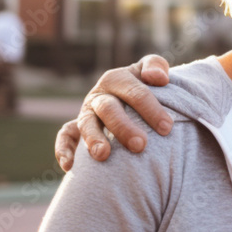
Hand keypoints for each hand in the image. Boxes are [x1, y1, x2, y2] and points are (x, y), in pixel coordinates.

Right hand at [54, 55, 172, 170]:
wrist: (134, 98)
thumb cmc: (149, 86)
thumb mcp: (153, 71)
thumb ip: (156, 66)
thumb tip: (158, 78)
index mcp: (117, 79)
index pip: (135, 92)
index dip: (151, 109)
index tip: (167, 128)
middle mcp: (100, 95)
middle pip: (109, 109)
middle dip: (124, 127)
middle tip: (141, 145)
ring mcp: (87, 112)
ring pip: (86, 123)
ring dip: (93, 138)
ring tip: (103, 155)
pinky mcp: (76, 128)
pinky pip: (65, 136)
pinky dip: (63, 149)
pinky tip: (69, 166)